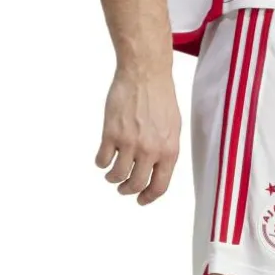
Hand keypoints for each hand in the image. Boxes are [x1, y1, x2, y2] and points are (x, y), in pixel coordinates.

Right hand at [95, 68, 181, 204]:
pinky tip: (102, 160)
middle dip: (128, 190)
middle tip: (123, 189)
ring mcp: (130, 142)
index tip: (141, 200)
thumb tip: (156, 171)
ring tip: (111, 175)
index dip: (149, 197)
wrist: (144, 74)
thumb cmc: (161, 98)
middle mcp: (150, 150)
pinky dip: (101, 163)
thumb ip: (166, 151)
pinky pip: (103, 159)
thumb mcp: (173, 129)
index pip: (159, 186)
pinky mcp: (111, 133)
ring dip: (112, 179)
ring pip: (117, 175)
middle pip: (136, 184)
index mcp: (169, 151)